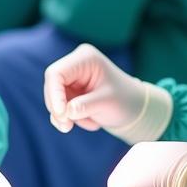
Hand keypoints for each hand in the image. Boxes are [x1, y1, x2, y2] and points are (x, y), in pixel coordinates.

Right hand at [43, 44, 170, 142]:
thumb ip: (84, 106)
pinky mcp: (70, 91)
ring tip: (92, 121)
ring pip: (54, 99)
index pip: (56, 73)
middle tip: (67, 128)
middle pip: (52, 86)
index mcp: (85, 58)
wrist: (134, 108)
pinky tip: (91, 120)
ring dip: (68, 116)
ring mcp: (71, 78)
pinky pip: (60, 107)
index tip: (61, 115)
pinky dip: (72, 118)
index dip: (53, 94)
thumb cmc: (125, 100)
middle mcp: (75, 64)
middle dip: (58, 108)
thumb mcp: (107, 103)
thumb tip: (64, 113)